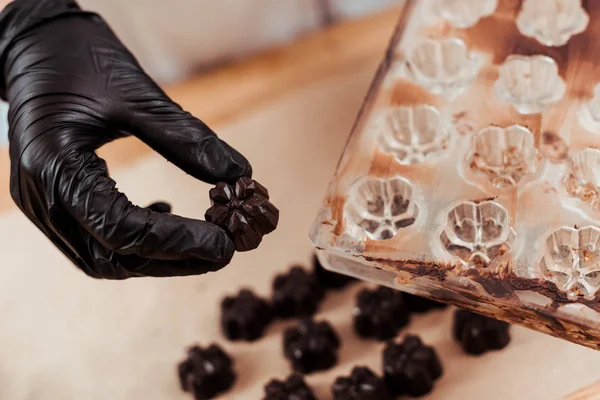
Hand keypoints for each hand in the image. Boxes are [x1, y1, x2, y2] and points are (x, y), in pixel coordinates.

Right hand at [1, 0, 251, 278]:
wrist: (32, 46)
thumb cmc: (78, 58)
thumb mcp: (135, 91)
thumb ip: (185, 136)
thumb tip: (240, 174)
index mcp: (56, 167)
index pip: (120, 229)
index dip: (177, 242)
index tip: (224, 244)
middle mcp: (42, 197)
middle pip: (110, 258)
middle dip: (172, 260)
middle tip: (222, 251)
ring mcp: (42, 203)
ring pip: (101, 258)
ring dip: (155, 258)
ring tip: (201, 242)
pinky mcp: (52, 200)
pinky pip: (93, 238)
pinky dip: (133, 240)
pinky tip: (162, 215)